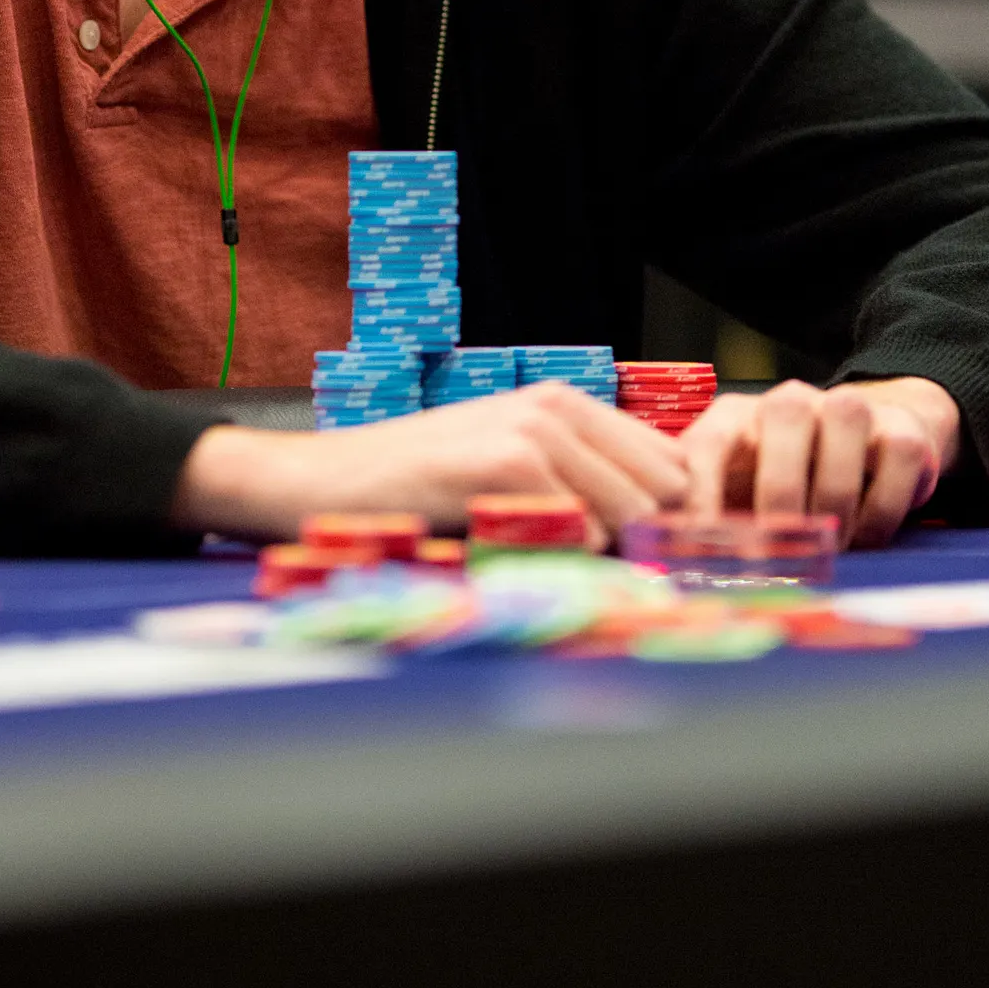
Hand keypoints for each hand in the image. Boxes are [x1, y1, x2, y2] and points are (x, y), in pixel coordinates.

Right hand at [173, 383, 692, 547]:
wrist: (318, 483)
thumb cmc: (411, 490)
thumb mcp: (503, 476)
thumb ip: (573, 489)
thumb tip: (649, 543)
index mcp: (562, 404)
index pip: (669, 462)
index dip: (669, 518)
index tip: (647, 564)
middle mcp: (554, 405)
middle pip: (665, 487)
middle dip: (653, 540)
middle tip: (612, 582)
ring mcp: (530, 427)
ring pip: (631, 508)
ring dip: (610, 556)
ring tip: (563, 579)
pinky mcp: (503, 460)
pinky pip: (580, 523)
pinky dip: (565, 556)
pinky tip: (524, 566)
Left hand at [679, 376, 960, 547]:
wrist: (868, 444)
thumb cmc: (783, 482)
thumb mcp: (740, 497)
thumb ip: (711, 521)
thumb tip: (671, 568)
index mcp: (736, 416)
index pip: (709, 443)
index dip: (703, 495)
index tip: (701, 548)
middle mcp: (789, 401)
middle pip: (783, 420)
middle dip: (781, 494)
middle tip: (781, 554)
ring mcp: (847, 408)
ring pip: (843, 427)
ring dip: (835, 502)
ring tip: (827, 552)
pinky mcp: (900, 430)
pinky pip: (893, 458)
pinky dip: (879, 511)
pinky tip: (866, 541)